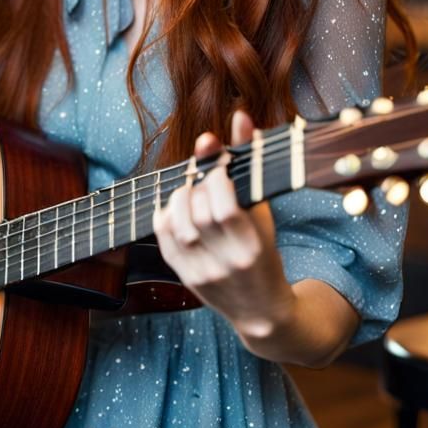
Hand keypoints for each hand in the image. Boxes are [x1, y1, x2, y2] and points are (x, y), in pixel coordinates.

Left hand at [152, 110, 295, 344]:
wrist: (260, 311)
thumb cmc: (265, 253)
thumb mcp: (263, 211)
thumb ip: (249, 162)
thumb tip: (239, 116)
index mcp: (252, 248)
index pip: (224, 207)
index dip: (216, 178)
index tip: (219, 168)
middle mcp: (225, 263)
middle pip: (198, 212)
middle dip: (197, 185)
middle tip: (205, 178)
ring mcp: (201, 273)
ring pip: (177, 223)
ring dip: (179, 197)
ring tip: (192, 191)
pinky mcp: (183, 278)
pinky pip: (162, 238)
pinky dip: (165, 214)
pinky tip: (177, 206)